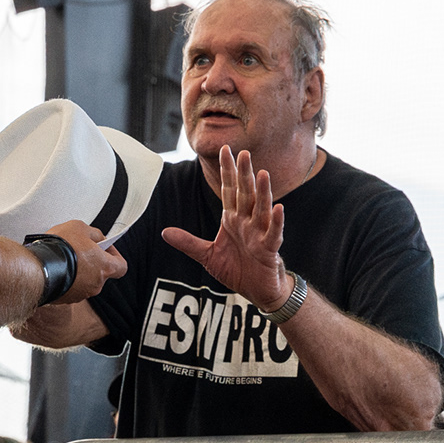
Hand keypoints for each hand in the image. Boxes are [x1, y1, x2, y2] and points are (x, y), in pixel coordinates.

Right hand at [42, 221, 126, 304]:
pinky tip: (56, 268)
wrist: (38, 266)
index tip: (106, 248)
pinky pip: (70, 287)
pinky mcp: (65, 299)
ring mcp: (80, 294)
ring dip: (78, 270)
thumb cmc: (60, 247)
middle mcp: (95, 284)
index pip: (121, 266)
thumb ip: (94, 234)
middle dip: (92, 261)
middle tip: (80, 249)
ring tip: (65, 258)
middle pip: (100, 272)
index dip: (115, 255)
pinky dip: (66, 278)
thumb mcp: (80, 227)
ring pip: (84, 280)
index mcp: (104, 268)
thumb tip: (96, 238)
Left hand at [163, 147, 288, 308]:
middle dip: (244, 174)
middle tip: (244, 153)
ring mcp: (260, 234)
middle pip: (245, 194)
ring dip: (262, 192)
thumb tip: (164, 232)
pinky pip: (274, 233)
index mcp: (233, 220)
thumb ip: (187, 242)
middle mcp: (248, 223)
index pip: (230, 191)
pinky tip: (279, 208)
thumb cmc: (237, 270)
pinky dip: (277, 222)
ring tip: (262, 174)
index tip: (225, 150)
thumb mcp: (207, 256)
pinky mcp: (269, 250)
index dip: (227, 171)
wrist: (257, 292)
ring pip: (262, 209)